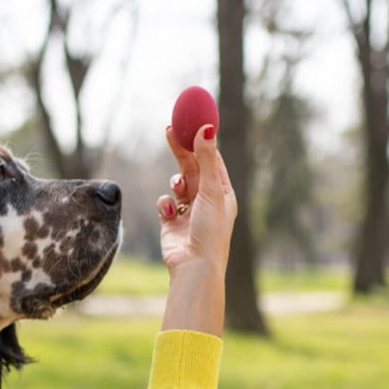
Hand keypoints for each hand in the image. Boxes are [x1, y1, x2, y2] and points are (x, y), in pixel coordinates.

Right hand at [156, 124, 236, 335]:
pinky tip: (170, 213)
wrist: (194, 266)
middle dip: (181, 151)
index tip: (189, 122)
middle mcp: (207, 200)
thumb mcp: (211, 190)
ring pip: (177, 184)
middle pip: (192, 167)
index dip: (200, 140)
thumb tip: (206, 128)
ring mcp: (188, 211)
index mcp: (223, 193)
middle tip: (169, 130)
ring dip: (175, 182)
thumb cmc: (211, 230)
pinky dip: (165, 204)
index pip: (212, 159)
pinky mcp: (171, 222)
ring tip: (178, 188)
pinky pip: (165, 203)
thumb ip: (206, 159)